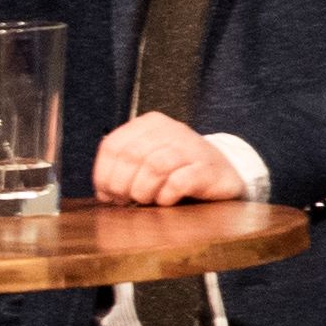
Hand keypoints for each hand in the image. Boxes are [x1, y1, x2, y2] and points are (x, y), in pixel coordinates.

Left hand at [92, 113, 246, 206]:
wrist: (222, 174)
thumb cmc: (177, 171)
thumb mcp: (146, 161)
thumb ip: (123, 168)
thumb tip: (103, 192)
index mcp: (149, 124)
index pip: (112, 146)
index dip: (104, 174)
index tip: (107, 194)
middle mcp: (171, 130)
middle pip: (131, 156)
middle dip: (121, 185)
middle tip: (126, 200)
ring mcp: (192, 147)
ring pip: (154, 166)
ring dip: (143, 190)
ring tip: (147, 200)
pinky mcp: (208, 168)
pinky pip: (178, 182)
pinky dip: (166, 196)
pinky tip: (166, 200)